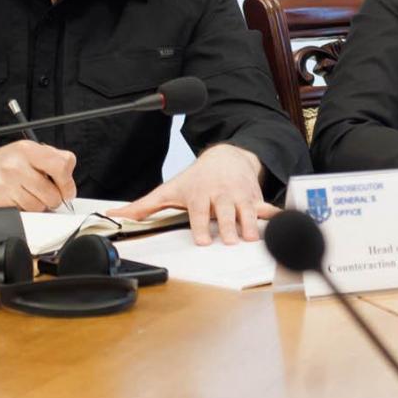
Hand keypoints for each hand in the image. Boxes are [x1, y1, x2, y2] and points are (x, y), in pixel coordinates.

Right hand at [0, 140, 77, 210]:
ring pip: (39, 207)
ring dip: (37, 206)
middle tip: (43, 194)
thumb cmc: (2, 165)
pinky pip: (24, 214)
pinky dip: (24, 212)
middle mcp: (15, 165)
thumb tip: (69, 182)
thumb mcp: (27, 152)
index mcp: (27, 150)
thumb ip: (52, 160)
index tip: (66, 190)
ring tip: (27, 195)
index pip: (61, 166)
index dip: (68, 183)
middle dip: (52, 198)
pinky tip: (16, 201)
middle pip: (53, 193)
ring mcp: (5, 184)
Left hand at [110, 143, 276, 245]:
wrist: (226, 157)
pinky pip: (267, 207)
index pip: (200, 210)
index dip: (202, 225)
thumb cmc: (196, 179)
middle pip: (226, 211)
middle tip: (232, 240)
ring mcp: (240, 196)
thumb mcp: (170, 190)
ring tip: (251, 237)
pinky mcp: (256, 198)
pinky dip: (275, 215)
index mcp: (200, 194)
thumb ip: (144, 207)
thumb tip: (116, 215)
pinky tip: (281, 222)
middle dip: (230, 225)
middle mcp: (221, 195)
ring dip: (251, 223)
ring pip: (248, 210)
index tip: (205, 240)